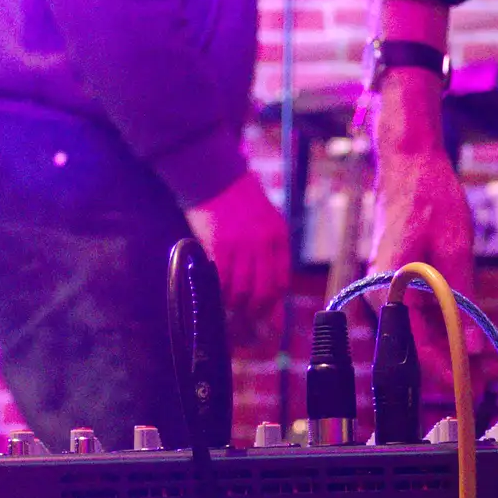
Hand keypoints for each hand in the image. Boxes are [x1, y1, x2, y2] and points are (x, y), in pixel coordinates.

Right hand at [186, 171, 289, 337]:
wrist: (217, 178)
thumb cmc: (240, 202)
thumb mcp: (265, 222)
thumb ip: (269, 251)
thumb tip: (268, 286)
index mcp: (278, 238)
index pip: (281, 281)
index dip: (272, 301)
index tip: (264, 311)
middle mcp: (264, 244)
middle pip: (264, 290)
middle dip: (255, 311)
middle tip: (246, 318)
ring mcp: (242, 246)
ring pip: (243, 290)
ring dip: (236, 305)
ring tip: (230, 308)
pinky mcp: (220, 246)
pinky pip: (223, 280)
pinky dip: (220, 293)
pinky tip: (216, 295)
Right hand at [367, 73, 497, 408]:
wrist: (408, 161)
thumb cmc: (428, 195)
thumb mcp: (455, 248)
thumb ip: (461, 298)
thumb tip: (471, 346)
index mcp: (388, 289)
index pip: (415, 346)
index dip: (447, 370)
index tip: (473, 384)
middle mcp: (382, 295)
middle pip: (418, 343)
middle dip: (454, 361)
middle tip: (491, 376)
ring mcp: (389, 288)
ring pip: (423, 329)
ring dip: (453, 343)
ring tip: (489, 358)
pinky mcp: (399, 281)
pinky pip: (422, 311)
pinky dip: (447, 322)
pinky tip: (471, 330)